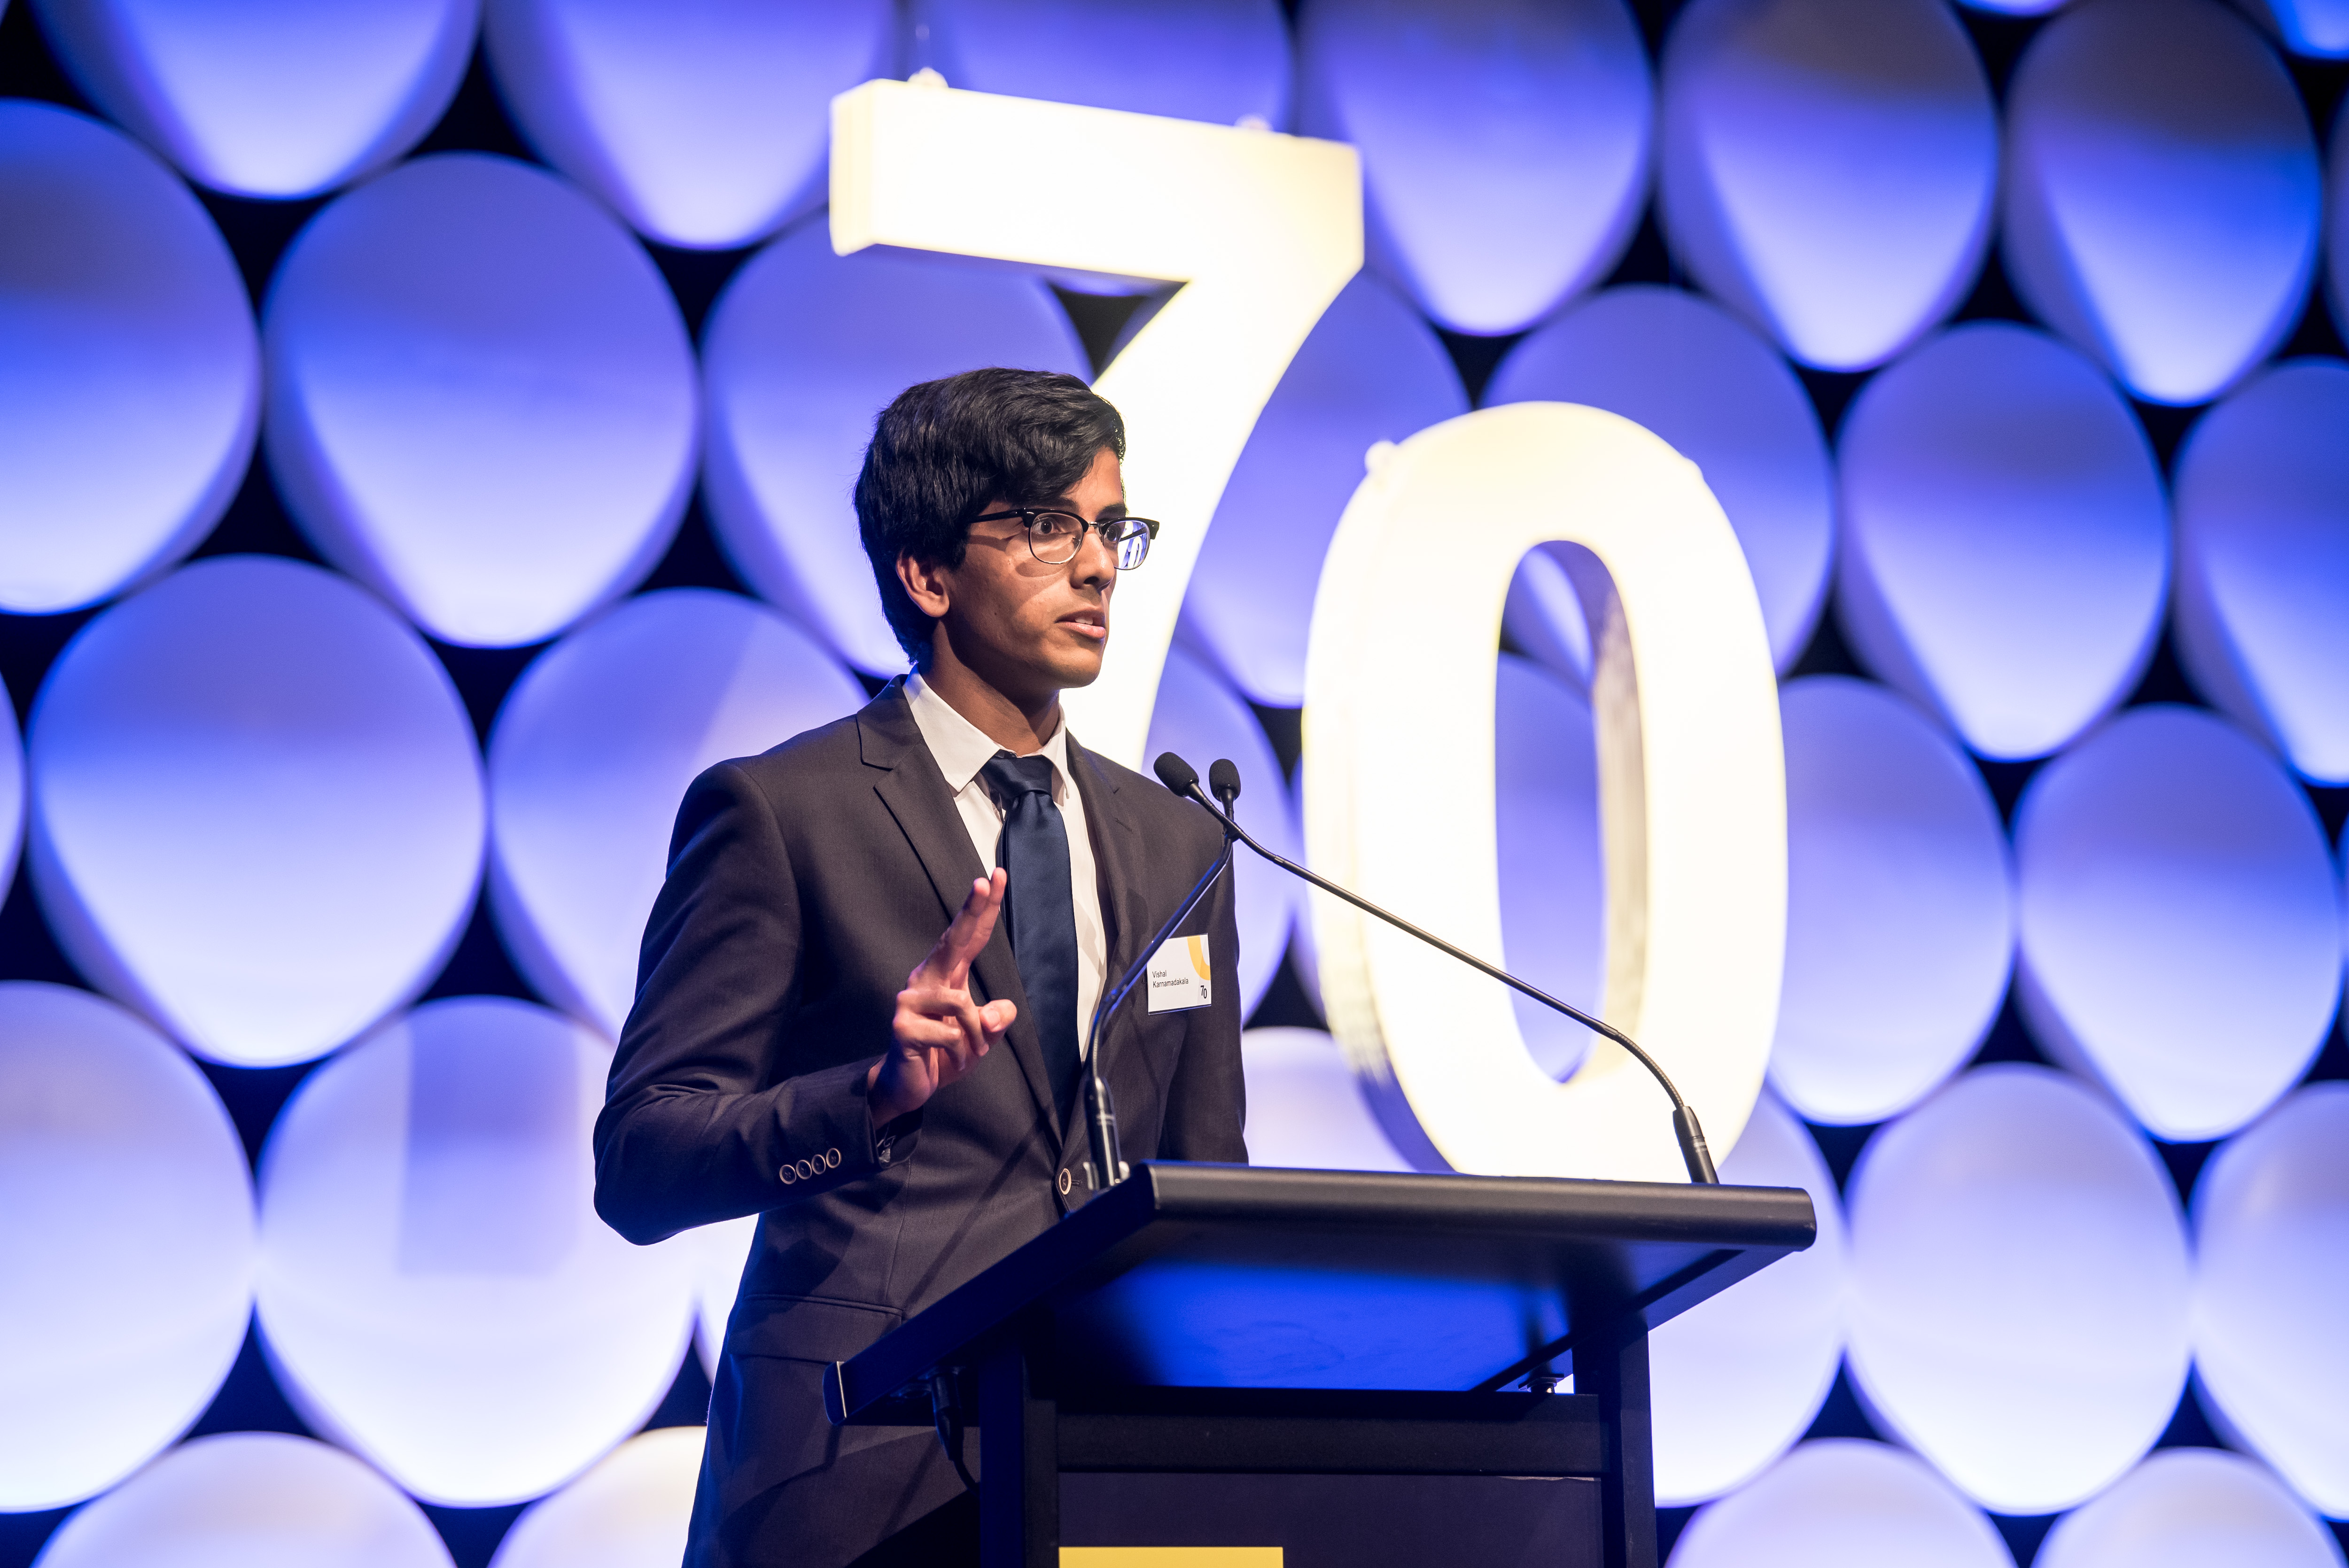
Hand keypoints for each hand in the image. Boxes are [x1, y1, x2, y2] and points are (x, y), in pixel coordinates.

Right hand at [868, 870, 1016, 1125]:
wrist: (907, 1086)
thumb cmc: (945, 1055)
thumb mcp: (982, 1038)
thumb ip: (996, 1020)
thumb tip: (1001, 1011)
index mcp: (945, 976)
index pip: (966, 937)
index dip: (981, 908)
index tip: (994, 876)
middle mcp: (925, 981)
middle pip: (952, 940)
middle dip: (971, 910)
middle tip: (985, 881)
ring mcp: (910, 1001)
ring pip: (962, 1005)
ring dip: (977, 1036)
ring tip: (971, 1053)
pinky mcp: (903, 1027)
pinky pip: (950, 1034)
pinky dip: (961, 1051)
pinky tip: (950, 1060)